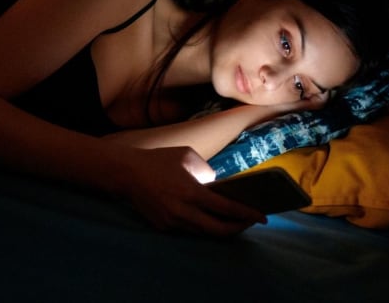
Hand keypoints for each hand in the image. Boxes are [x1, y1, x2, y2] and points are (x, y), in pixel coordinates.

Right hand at [119, 146, 266, 235]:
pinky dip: (201, 225)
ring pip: (203, 232)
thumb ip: (207, 172)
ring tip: (234, 221)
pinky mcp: (162, 226)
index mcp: (191, 192)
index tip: (263, 216)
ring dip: (220, 228)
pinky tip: (210, 218)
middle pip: (218, 230)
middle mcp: (182, 211)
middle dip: (238, 228)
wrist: (126, 173)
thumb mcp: (188, 156)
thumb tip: (218, 188)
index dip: (247, 214)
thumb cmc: (159, 160)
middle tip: (250, 223)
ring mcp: (171, 221)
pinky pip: (188, 229)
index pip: (226, 209)